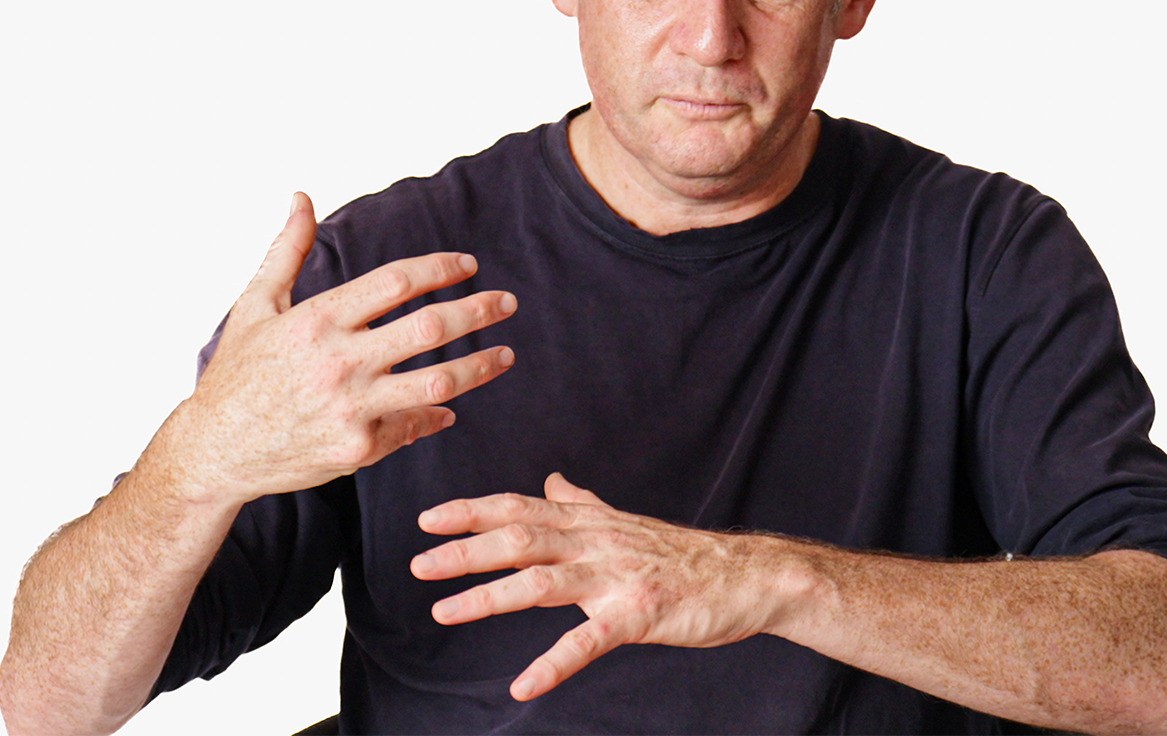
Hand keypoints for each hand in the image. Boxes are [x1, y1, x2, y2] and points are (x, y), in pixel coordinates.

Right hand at [159, 192, 517, 505]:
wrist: (214, 452)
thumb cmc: (235, 375)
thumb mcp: (254, 306)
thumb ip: (286, 250)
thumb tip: (301, 196)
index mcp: (317, 320)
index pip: (397, 281)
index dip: (441, 267)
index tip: (468, 263)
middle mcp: (338, 362)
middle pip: (431, 328)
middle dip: (479, 310)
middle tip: (508, 302)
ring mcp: (350, 408)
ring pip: (437, 382)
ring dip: (480, 366)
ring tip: (506, 354)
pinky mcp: (358, 449)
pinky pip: (412, 426)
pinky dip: (436, 414)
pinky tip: (451, 405)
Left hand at [411, 473, 799, 700]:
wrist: (748, 576)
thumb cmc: (684, 556)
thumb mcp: (626, 523)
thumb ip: (583, 504)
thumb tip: (552, 480)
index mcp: (590, 523)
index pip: (520, 507)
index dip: (472, 511)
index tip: (427, 518)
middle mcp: (597, 543)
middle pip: (520, 538)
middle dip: (465, 550)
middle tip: (418, 563)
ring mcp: (617, 578)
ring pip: (542, 581)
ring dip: (489, 597)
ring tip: (444, 612)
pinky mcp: (639, 614)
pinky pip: (588, 641)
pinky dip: (553, 664)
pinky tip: (523, 685)